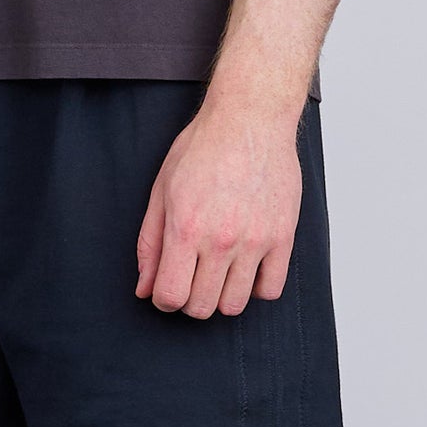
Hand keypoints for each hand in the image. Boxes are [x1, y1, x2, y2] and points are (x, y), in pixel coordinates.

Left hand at [135, 97, 302, 317]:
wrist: (249, 119)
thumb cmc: (203, 147)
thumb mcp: (162, 190)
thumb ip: (151, 243)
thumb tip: (144, 288)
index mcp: (185, 227)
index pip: (171, 296)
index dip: (163, 299)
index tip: (166, 288)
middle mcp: (221, 239)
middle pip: (201, 306)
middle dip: (188, 300)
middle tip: (190, 278)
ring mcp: (255, 240)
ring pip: (235, 304)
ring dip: (220, 297)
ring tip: (217, 272)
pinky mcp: (282, 236)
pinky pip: (270, 289)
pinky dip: (255, 288)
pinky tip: (245, 268)